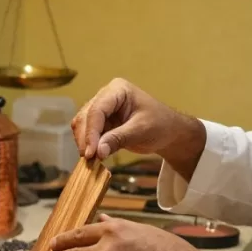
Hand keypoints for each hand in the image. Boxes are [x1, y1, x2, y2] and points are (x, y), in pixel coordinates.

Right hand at [71, 78, 205, 179]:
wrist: (169, 132)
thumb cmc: (160, 125)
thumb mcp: (141, 131)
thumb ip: (118, 139)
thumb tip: (97, 152)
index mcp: (117, 90)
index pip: (97, 110)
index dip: (91, 132)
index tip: (91, 152)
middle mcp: (106, 96)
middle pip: (86, 116)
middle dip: (85, 138)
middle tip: (89, 159)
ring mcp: (102, 109)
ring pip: (82, 125)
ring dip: (85, 142)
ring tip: (91, 160)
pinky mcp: (102, 123)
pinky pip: (88, 133)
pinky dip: (89, 145)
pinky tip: (94, 157)